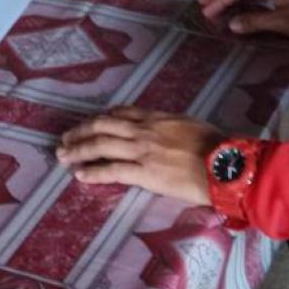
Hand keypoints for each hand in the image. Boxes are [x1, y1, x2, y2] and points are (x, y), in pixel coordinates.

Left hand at [57, 108, 225, 203]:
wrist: (226, 165)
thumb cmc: (218, 147)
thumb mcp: (192, 125)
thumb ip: (173, 127)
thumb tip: (168, 132)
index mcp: (158, 118)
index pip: (122, 112)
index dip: (102, 118)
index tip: (92, 123)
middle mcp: (145, 130)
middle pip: (103, 125)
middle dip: (81, 131)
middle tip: (65, 138)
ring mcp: (143, 151)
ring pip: (102, 145)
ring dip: (78, 149)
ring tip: (63, 155)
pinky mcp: (145, 173)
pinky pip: (112, 170)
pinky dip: (93, 171)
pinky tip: (80, 175)